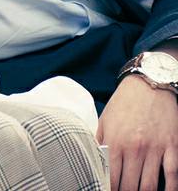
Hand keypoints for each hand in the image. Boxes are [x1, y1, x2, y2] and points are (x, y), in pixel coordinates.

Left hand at [97, 75, 177, 190]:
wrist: (149, 83)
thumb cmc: (125, 102)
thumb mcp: (105, 119)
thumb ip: (99, 142)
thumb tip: (93, 162)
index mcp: (115, 142)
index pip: (111, 179)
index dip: (109, 190)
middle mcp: (134, 148)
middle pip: (130, 186)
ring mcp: (154, 148)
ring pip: (149, 186)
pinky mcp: (171, 146)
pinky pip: (172, 175)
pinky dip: (169, 189)